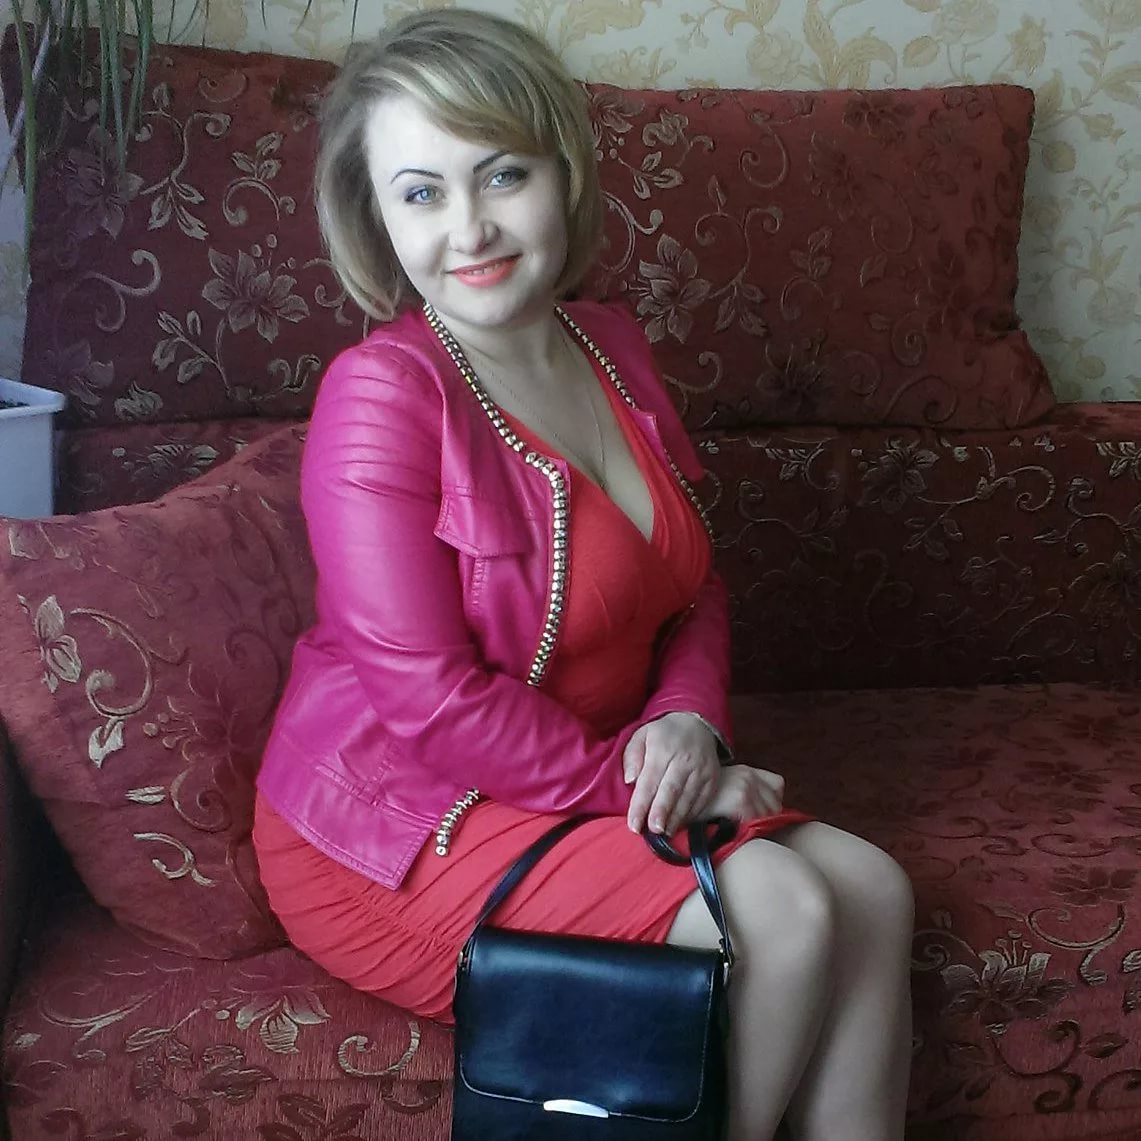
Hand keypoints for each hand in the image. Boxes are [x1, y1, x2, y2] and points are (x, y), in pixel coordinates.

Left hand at [624, 713, 719, 834]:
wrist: (697, 724)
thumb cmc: (663, 735)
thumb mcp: (641, 735)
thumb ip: (632, 756)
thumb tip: (630, 780)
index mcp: (662, 749)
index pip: (649, 781)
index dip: (641, 805)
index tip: (633, 825)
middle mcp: (683, 760)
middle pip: (671, 790)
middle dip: (661, 812)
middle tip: (654, 831)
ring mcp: (701, 769)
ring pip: (688, 798)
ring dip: (676, 818)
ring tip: (665, 833)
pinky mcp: (713, 778)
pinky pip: (703, 799)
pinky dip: (692, 814)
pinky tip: (681, 824)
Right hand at [704, 764, 784, 822]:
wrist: (680, 799)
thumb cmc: (699, 799)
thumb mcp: (723, 786)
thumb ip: (743, 790)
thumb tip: (761, 812)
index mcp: (746, 771)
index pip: (778, 784)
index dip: (773, 800)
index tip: (762, 812)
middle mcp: (749, 776)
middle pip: (775, 803)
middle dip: (767, 817)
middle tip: (751, 826)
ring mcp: (746, 787)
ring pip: (768, 815)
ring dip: (759, 826)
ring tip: (743, 830)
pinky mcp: (741, 800)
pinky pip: (758, 821)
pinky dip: (751, 829)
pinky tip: (738, 830)